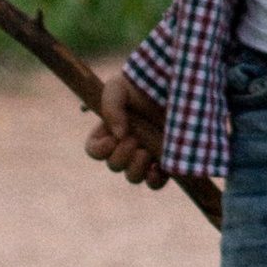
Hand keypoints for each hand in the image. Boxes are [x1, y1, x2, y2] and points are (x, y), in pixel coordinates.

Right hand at [85, 64, 168, 189]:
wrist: (172, 83)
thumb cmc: (141, 85)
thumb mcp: (118, 88)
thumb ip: (111, 109)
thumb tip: (120, 135)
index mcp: (109, 131)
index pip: (94, 150)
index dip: (99, 150)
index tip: (112, 139)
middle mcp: (125, 146)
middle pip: (114, 166)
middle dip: (121, 155)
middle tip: (134, 138)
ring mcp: (145, 155)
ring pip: (133, 177)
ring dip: (135, 168)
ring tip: (145, 151)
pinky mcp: (165, 160)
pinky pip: (155, 183)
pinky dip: (154, 179)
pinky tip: (156, 166)